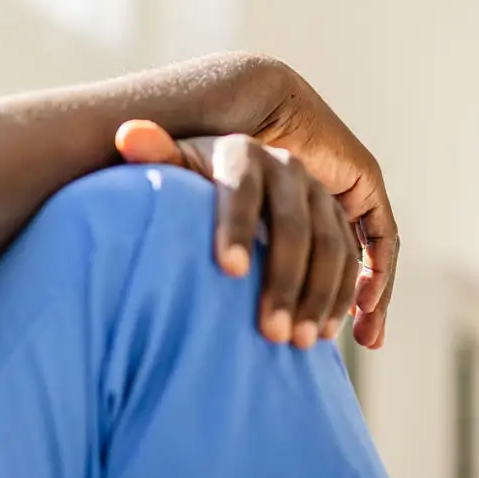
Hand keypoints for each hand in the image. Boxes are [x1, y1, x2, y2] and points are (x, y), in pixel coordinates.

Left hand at [114, 120, 379, 350]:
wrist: (223, 184)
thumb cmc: (185, 185)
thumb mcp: (171, 169)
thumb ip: (152, 155)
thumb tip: (128, 133)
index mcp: (242, 153)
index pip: (242, 189)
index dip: (236, 227)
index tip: (227, 271)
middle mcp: (288, 168)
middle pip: (294, 225)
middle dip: (284, 280)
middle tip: (268, 332)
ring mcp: (318, 194)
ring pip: (332, 246)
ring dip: (320, 297)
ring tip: (297, 343)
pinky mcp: (337, 220)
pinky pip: (351, 260)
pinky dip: (343, 298)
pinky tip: (326, 335)